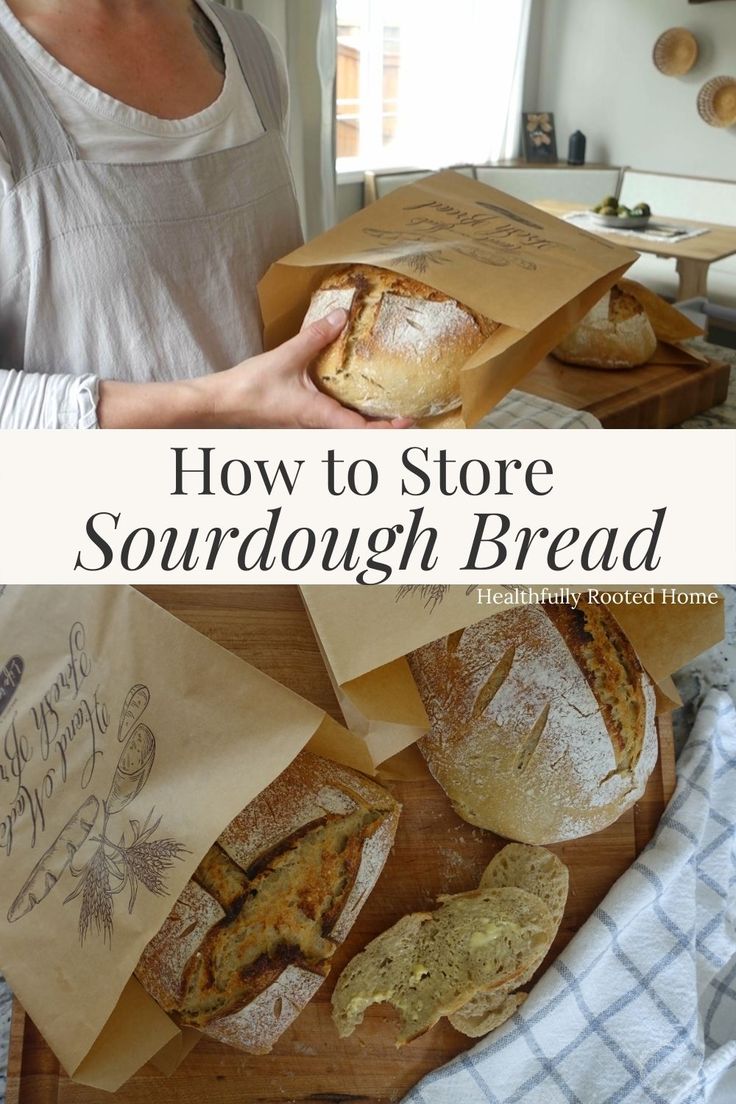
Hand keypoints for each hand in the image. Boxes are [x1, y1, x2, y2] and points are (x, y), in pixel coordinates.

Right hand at [209, 309, 412, 428]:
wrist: (220, 404)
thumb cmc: (250, 388)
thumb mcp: (287, 357)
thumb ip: (316, 337)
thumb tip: (341, 316)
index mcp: (320, 417)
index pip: (363, 432)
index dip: (389, 430)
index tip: (409, 421)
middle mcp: (318, 427)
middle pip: (360, 437)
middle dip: (386, 431)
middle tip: (409, 417)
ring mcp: (310, 426)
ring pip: (347, 432)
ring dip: (369, 426)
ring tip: (391, 412)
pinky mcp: (301, 421)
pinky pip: (333, 423)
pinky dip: (351, 417)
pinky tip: (355, 402)